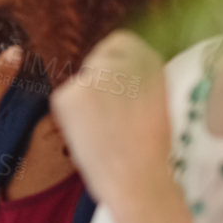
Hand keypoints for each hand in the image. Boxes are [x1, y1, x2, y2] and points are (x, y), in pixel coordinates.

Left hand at [50, 29, 172, 209]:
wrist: (137, 180)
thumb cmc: (149, 149)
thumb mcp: (155, 100)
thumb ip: (137, 77)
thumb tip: (118, 64)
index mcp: (149, 62)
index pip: (121, 41)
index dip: (117, 58)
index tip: (118, 78)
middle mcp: (118, 62)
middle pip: (98, 59)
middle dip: (100, 81)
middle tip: (110, 113)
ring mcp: (90, 78)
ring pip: (82, 81)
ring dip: (87, 98)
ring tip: (104, 128)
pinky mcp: (67, 95)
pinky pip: (66, 98)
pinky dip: (74, 113)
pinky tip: (90, 134)